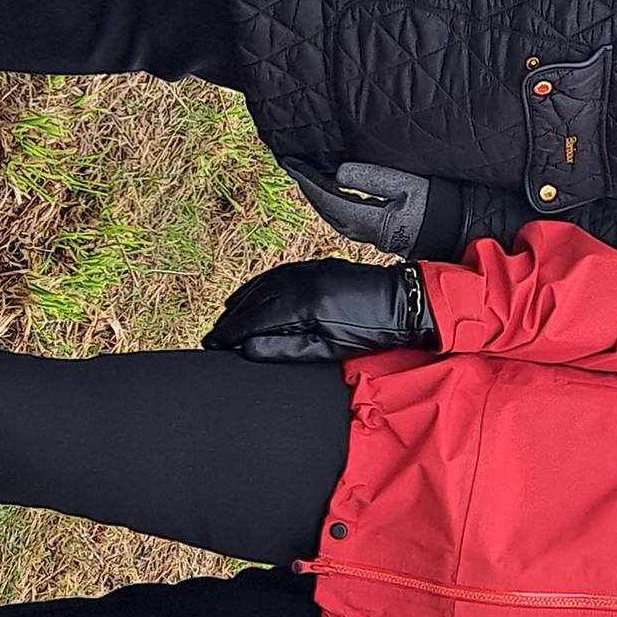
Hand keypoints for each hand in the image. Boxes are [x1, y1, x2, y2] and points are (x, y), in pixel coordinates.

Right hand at [205, 258, 434, 363]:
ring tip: (226, 321)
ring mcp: (308, 270)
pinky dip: (260, 287)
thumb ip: (287, 349)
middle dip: (231, 320)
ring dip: (241, 303)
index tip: (211, 345)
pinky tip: (252, 296)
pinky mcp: (316, 265)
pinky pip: (278, 275)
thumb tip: (247, 350)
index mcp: (303, 305)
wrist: (405, 303)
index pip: (254, 319)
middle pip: (254, 301)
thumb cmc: (372, 332)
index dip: (229, 333)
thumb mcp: (330, 349)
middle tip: (213, 338)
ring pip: (263, 286)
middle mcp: (301, 282)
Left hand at [285, 161, 432, 255]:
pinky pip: (345, 217)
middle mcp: (365, 231)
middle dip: (308, 188)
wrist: (459, 229)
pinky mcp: (378, 233)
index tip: (290, 163)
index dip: (306, 180)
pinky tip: (332, 193)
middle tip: (293, 167)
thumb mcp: (405, 185)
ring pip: (334, 215)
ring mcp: (371, 235)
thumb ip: (370, 179)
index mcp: (369, 219)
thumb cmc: (437, 206)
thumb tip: (338, 174)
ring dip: (319, 196)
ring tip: (308, 177)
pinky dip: (332, 202)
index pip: (327, 198)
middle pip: (326, 209)